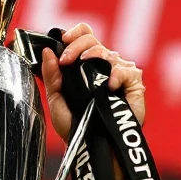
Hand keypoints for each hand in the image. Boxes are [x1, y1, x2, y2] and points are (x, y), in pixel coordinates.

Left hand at [40, 23, 145, 141]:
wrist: (89, 145)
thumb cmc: (75, 123)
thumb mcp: (56, 98)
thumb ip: (51, 75)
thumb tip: (46, 52)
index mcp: (86, 63)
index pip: (85, 36)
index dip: (75, 34)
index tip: (63, 41)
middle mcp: (103, 64)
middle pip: (93, 40)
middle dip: (77, 46)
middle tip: (66, 61)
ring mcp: (119, 72)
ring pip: (108, 53)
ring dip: (94, 57)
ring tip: (85, 71)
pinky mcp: (134, 83)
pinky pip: (126, 70)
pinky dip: (117, 75)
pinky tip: (110, 86)